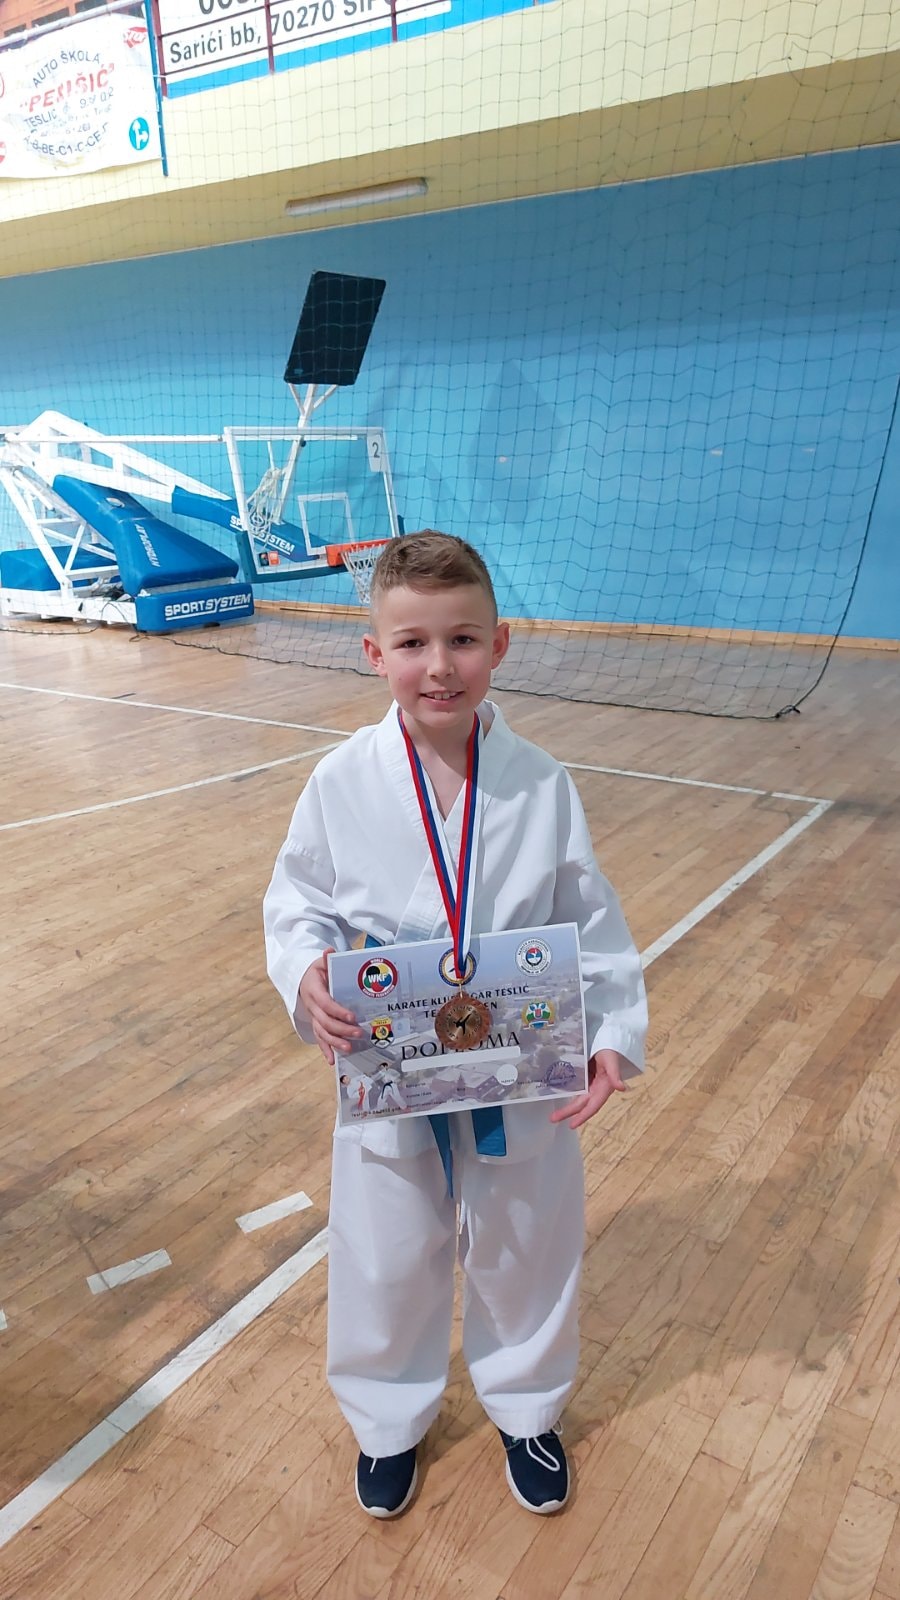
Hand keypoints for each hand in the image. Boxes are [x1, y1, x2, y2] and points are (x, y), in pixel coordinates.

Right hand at [297, 949, 361, 1065]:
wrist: (303, 980)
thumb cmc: (316, 972)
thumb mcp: (320, 963)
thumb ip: (326, 960)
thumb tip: (329, 951)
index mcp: (314, 991)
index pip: (325, 1003)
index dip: (337, 1011)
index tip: (352, 1016)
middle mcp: (312, 1006)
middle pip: (325, 1021)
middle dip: (341, 1029)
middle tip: (359, 1033)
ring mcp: (313, 1017)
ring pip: (322, 1032)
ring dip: (335, 1042)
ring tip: (349, 1048)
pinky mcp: (316, 1024)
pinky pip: (319, 1039)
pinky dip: (325, 1050)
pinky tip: (332, 1061)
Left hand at [549, 1049, 628, 1129]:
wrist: (608, 1040)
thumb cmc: (611, 1050)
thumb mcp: (612, 1061)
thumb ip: (615, 1074)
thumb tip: (622, 1088)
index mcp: (604, 1088)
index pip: (592, 1106)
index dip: (583, 1116)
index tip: (572, 1124)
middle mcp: (597, 1089)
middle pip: (582, 1104)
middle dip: (568, 1113)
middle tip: (553, 1119)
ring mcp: (590, 1084)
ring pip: (578, 1099)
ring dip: (567, 1108)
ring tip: (554, 1115)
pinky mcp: (585, 1078)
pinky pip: (576, 1090)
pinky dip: (568, 1096)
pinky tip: (559, 1098)